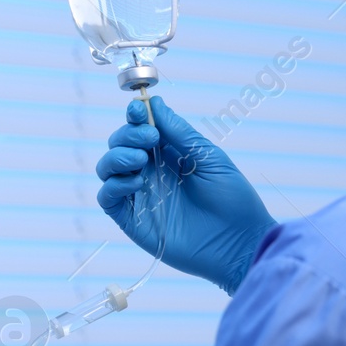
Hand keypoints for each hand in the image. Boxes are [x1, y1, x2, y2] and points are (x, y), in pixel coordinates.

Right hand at [95, 95, 277, 294]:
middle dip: (128, 135)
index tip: (138, 110)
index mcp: (169, 153)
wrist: (238, 243)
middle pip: (119, 143)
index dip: (135, 115)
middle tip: (149, 140)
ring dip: (116, 156)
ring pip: (107, 167)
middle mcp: (150, 171)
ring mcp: (139, 195)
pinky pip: (107, 197)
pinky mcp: (132, 220)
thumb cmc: (232, 199)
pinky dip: (114, 185)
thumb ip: (180, 133)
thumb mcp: (208, 158)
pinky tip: (138, 184)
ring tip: (140, 160)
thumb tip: (154, 102)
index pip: (141, 127)